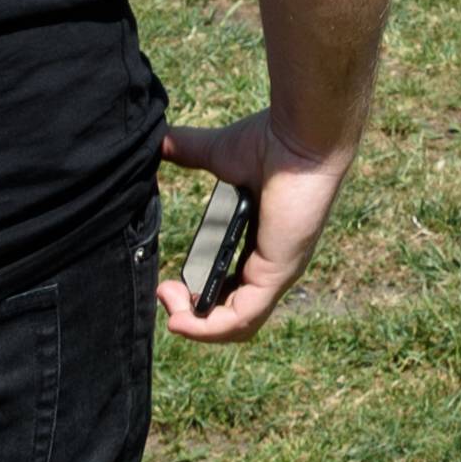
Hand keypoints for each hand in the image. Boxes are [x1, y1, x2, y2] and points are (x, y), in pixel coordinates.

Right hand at [158, 110, 344, 343]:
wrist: (302, 134)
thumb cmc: (273, 140)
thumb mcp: (219, 154)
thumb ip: (188, 151)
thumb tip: (158, 138)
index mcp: (262, 243)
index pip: (233, 286)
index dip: (200, 293)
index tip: (169, 282)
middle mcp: (273, 263)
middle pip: (232, 311)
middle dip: (193, 313)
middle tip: (165, 293)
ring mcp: (278, 272)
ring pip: (237, 325)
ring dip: (197, 324)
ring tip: (171, 310)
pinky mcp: (278, 274)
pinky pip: (243, 319)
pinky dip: (208, 328)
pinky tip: (181, 319)